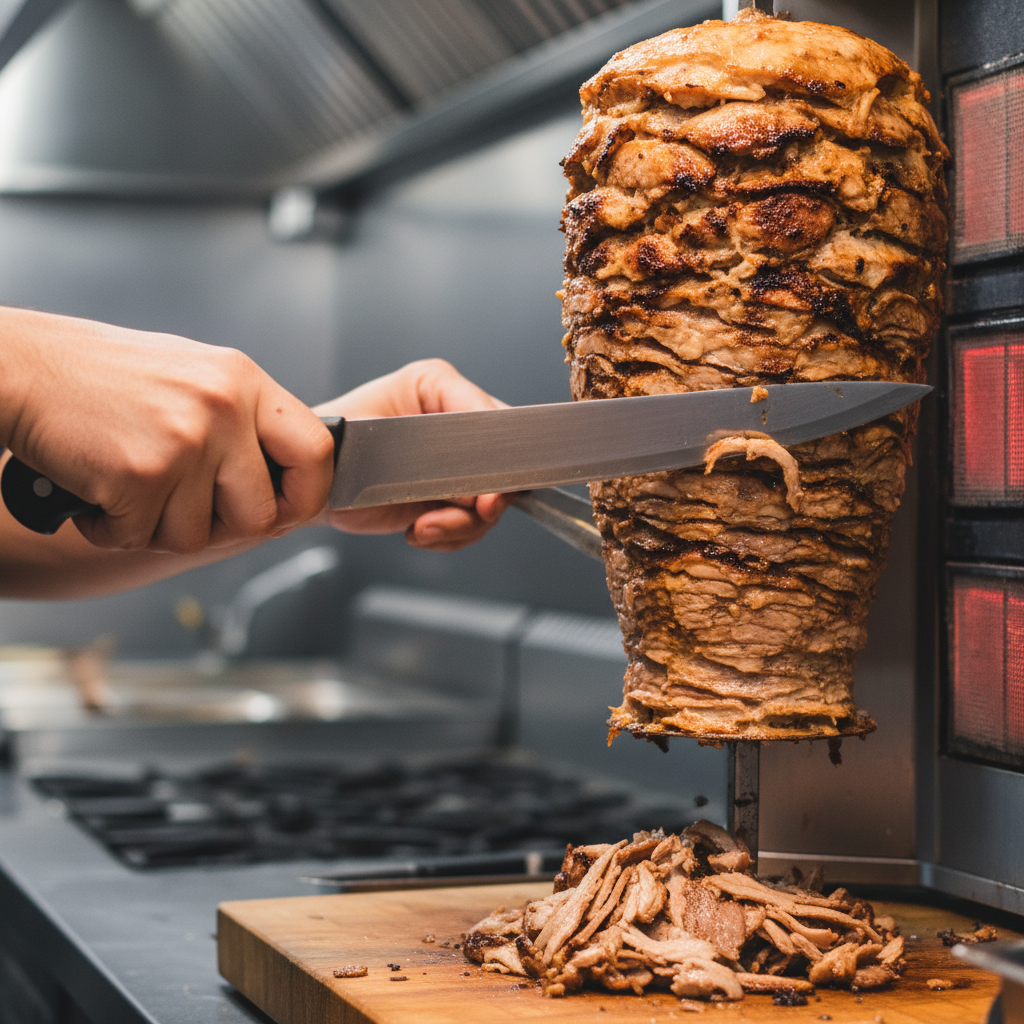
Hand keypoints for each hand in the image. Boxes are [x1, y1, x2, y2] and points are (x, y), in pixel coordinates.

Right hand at [0, 308, 333, 552]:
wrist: (22, 367)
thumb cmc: (103, 375)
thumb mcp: (195, 378)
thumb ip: (243, 424)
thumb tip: (286, 483)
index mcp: (243, 382)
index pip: (316, 451)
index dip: (308, 494)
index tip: (288, 509)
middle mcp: (222, 409)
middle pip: (260, 515)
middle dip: (222, 529)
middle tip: (185, 509)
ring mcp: (184, 442)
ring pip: (197, 536)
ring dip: (158, 528)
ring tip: (131, 487)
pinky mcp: (140, 475)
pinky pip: (142, 537)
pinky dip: (114, 530)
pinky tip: (100, 494)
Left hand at [312, 359, 509, 551]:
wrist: (316, 485)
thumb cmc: (334, 449)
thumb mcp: (372, 438)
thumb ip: (424, 454)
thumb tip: (469, 489)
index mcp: (437, 386)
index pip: (488, 415)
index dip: (495, 456)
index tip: (486, 493)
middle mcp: (455, 418)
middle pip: (503, 457)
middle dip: (487, 495)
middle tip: (473, 512)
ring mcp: (458, 459)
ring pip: (493, 496)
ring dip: (463, 522)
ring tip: (424, 527)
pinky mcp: (453, 494)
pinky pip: (474, 521)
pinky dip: (452, 535)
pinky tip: (421, 530)